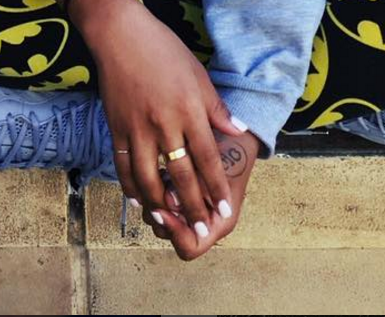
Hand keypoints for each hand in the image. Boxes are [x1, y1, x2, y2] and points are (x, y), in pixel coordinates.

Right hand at [72, 0, 247, 240]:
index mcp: (188, 109)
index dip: (217, 188)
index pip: (208, 158)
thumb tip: (237, 130)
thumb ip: (216, 107)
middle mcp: (164, 124)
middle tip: (202, 231)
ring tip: (171, 221)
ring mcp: (137, 128)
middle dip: (194, 207)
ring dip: (161, 205)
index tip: (224, 210)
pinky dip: (131, 188)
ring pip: (149, 179)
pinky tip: (139, 201)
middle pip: (181, 175)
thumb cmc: (164, 49)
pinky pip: (123, 167)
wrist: (121, 35)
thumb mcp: (198, 74)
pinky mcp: (116, 128)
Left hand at [141, 127, 259, 260]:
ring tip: (162, 176)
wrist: (230, 136)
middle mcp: (200, 224)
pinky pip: (156, 202)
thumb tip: (169, 201)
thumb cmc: (227, 153)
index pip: (189, 248)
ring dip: (155, 199)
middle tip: (159, 187)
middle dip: (160, 212)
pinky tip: (159, 171)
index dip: (175, 233)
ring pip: (157, 218)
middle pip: (167, 234)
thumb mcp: (215, 170)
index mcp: (217, 225)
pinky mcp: (176, 199)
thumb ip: (195, 187)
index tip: (164, 210)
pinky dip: (154, 190)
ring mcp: (186, 212)